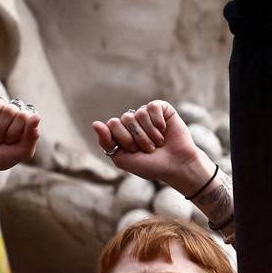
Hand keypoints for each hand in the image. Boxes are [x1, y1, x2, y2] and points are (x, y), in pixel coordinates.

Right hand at [0, 94, 40, 176]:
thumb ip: (32, 136)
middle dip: (1, 129)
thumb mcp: (22, 151)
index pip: (24, 115)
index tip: (9, 142)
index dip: (14, 131)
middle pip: (10, 109)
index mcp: (28, 118)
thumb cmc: (2, 156)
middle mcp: (14, 108)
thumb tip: (36, 116)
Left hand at [90, 100, 212, 194]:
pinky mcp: (164, 110)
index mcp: (121, 133)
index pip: (112, 124)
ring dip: (150, 133)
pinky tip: (164, 130)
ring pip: (140, 113)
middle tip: (148, 148)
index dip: (123, 138)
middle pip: (125, 118)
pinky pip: (153, 106)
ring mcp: (148, 115)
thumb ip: (106, 142)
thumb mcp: (122, 158)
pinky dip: (158, 121)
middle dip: (137, 137)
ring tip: (158, 143)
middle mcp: (134, 122)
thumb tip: (95, 123)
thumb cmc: (150, 165)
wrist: (176, 166)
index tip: (134, 151)